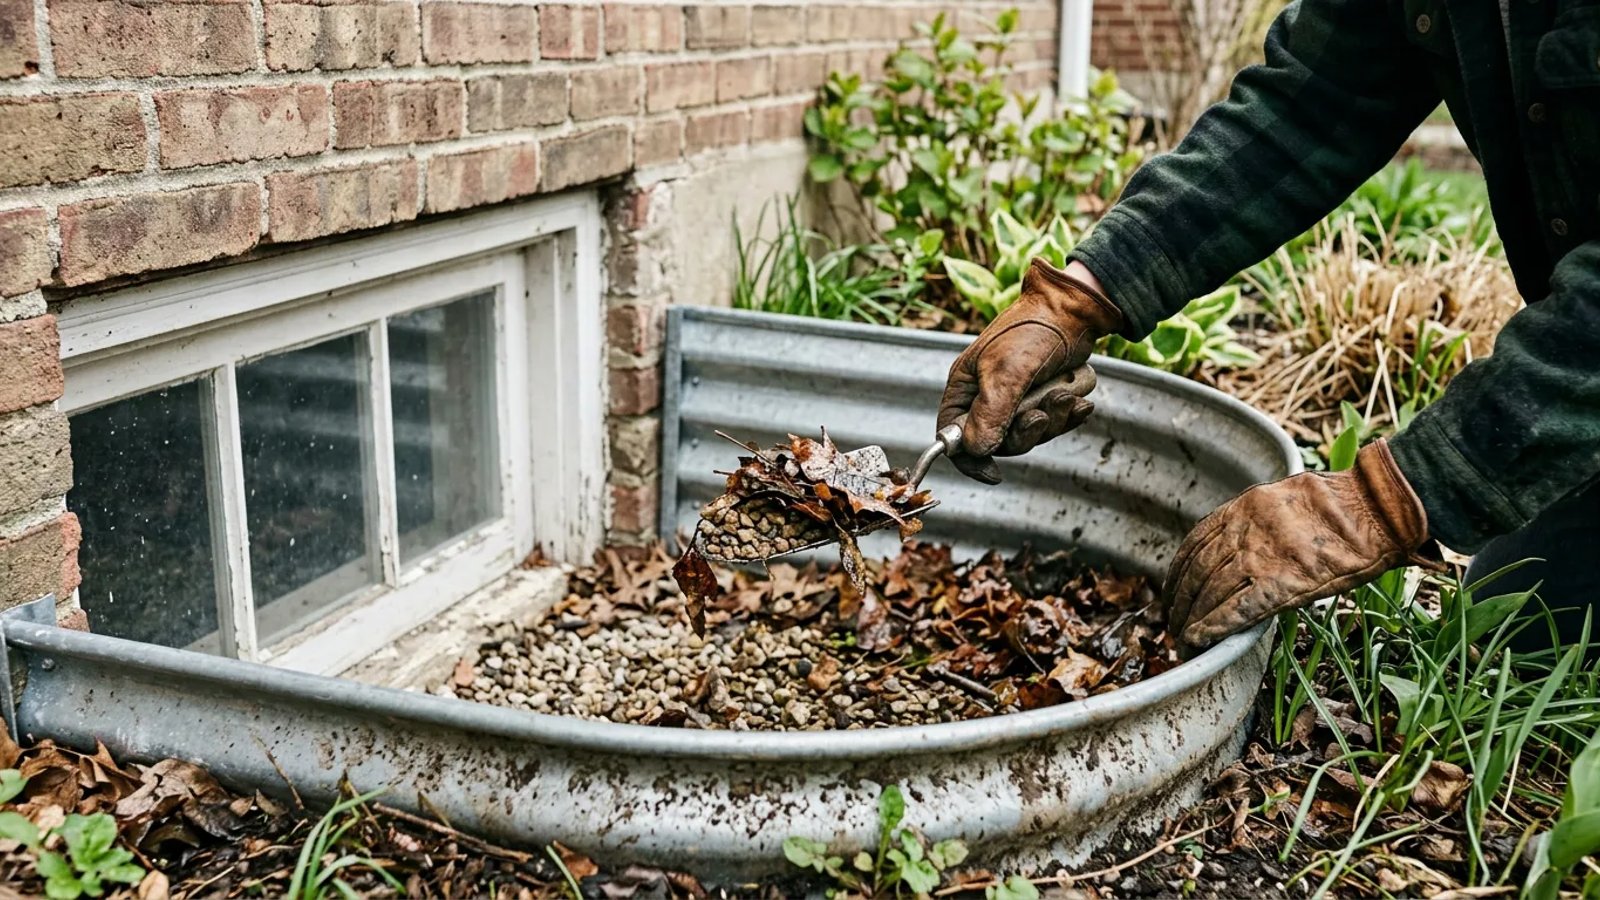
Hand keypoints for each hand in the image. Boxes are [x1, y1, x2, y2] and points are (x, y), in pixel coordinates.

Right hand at [937, 258, 1123, 482]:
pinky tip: (1080, 402)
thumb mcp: (1007, 371)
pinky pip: (1051, 423)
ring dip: (1051, 419)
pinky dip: (1066, 415)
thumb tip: (976, 450)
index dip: (969, 458)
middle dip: (1024, 432)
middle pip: (996, 441)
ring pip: (1027, 434)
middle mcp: (985, 395)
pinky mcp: (1041, 396)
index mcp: (964, 387)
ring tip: (1066, 395)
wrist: (1074, 307)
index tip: (993, 473)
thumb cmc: (1032, 329)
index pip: (951, 435)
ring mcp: (1014, 397)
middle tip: (1042, 414)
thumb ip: (990, 413)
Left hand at [1166, 439, 1432, 646]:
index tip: (1171, 588)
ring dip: (1191, 618)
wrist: (1376, 509)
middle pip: (1197, 570)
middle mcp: (1244, 530)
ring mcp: (1261, 557)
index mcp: (1244, 507)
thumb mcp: (1288, 497)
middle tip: (1170, 620)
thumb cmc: (1345, 504)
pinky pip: (1236, 610)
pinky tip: (1198, 640)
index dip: (1179, 570)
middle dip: (1179, 599)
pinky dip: (1212, 627)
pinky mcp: (1281, 585)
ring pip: (1210, 592)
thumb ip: (1260, 519)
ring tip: (1181, 637)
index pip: (1196, 542)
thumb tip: (1243, 540)